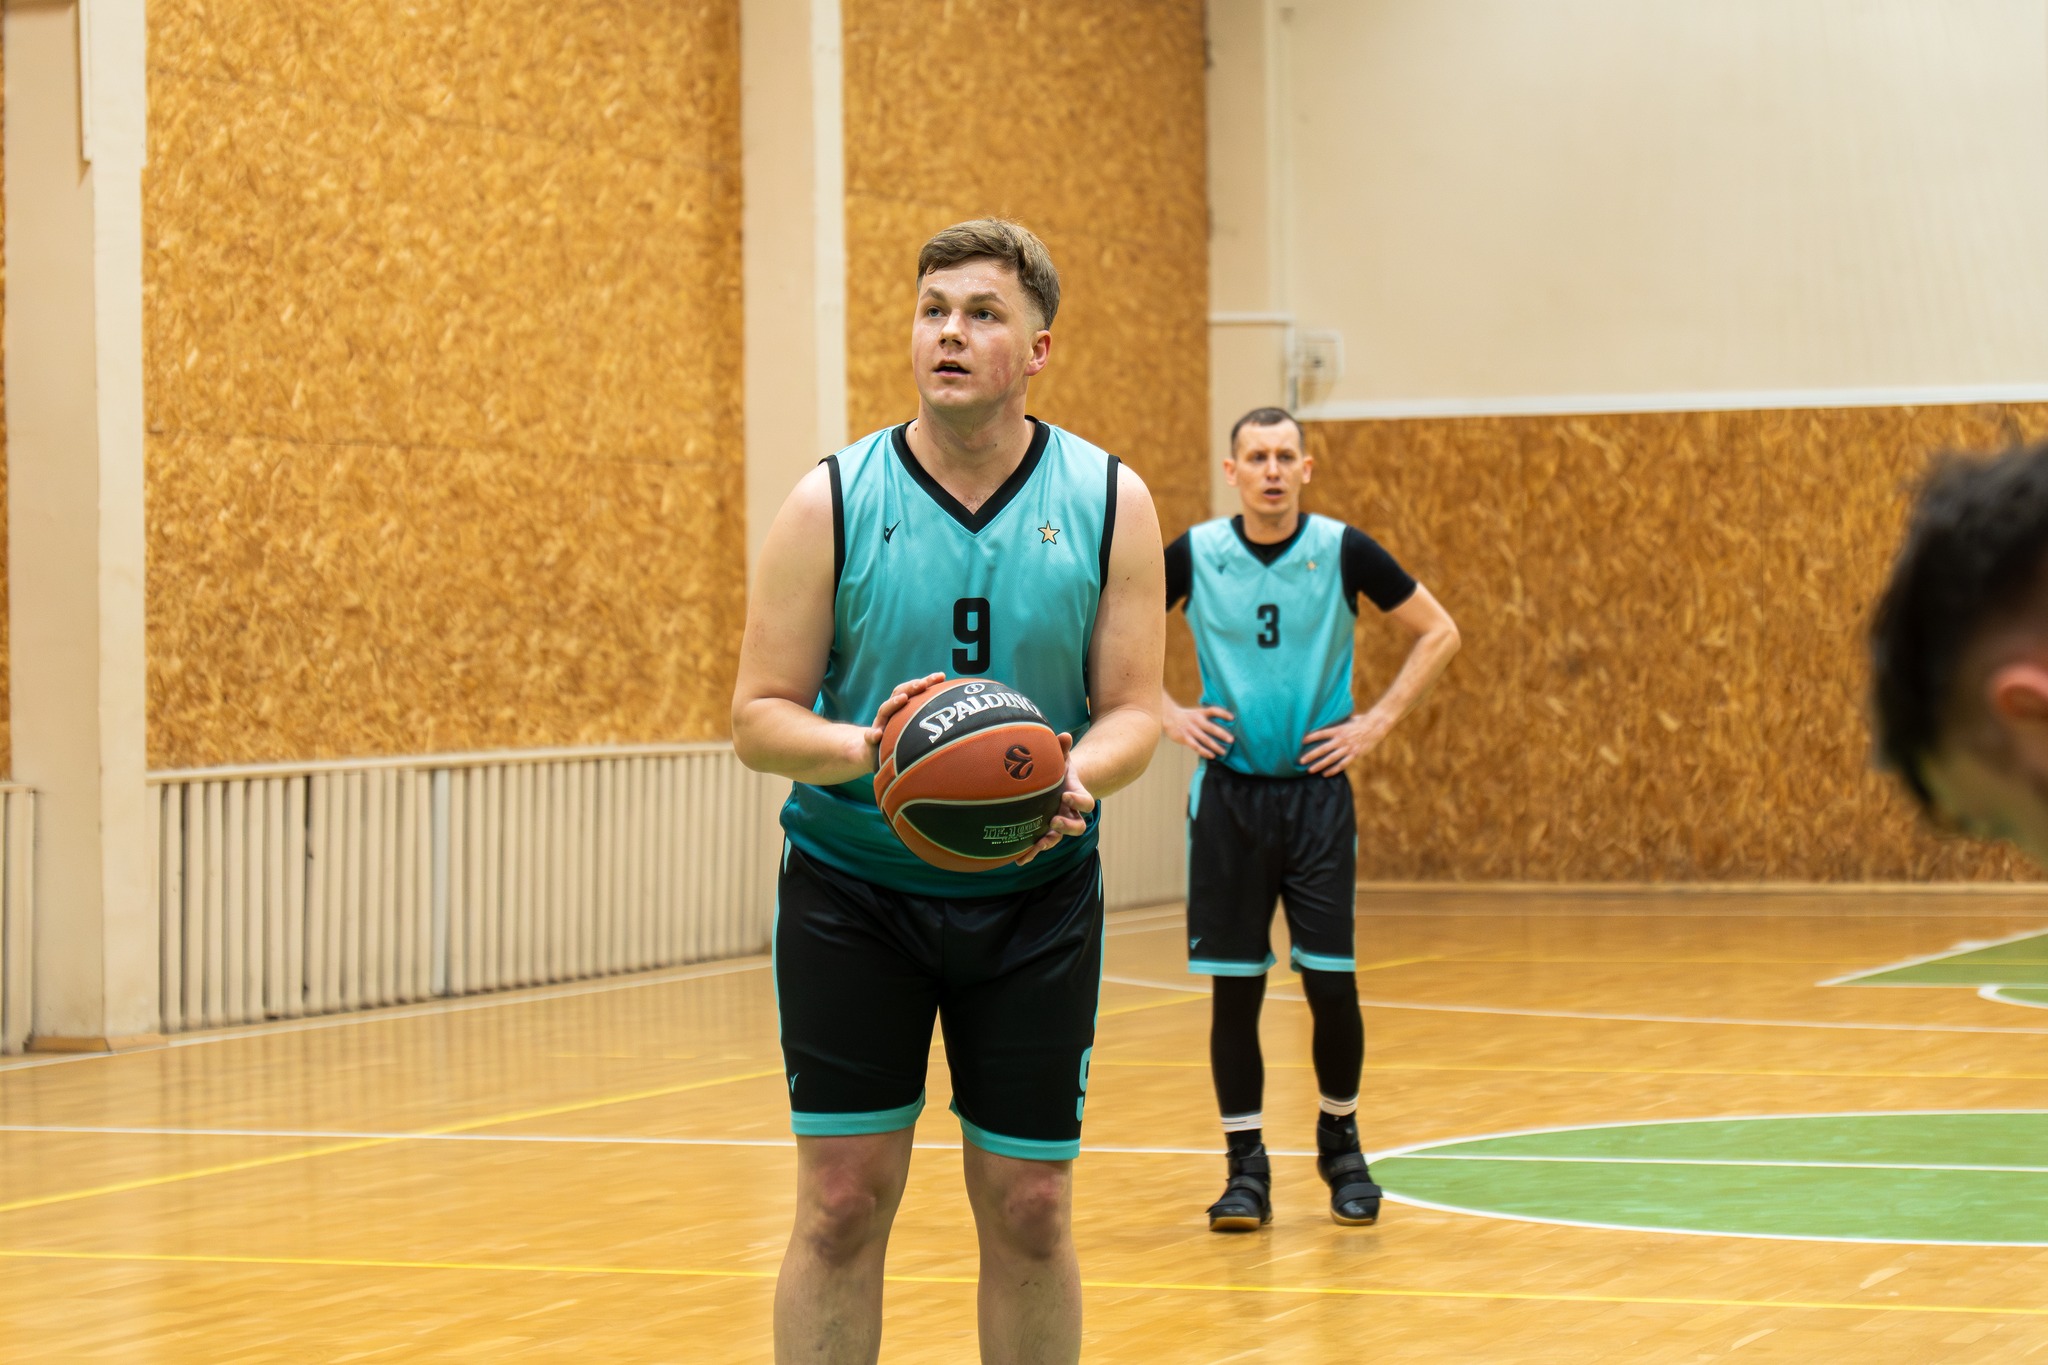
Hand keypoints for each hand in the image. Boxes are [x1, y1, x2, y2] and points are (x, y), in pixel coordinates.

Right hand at [862, 673, 945, 772]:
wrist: (872, 753)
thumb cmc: (900, 738)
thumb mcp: (914, 728)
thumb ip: (930, 719)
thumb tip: (959, 714)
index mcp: (902, 707)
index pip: (914, 689)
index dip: (927, 681)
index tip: (941, 676)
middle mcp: (890, 713)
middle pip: (899, 695)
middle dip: (911, 687)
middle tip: (922, 684)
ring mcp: (880, 724)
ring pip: (884, 711)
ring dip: (893, 703)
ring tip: (902, 698)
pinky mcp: (871, 740)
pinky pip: (870, 737)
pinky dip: (873, 734)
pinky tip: (878, 735)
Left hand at [1016, 734, 1093, 864]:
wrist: (1055, 784)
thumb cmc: (1058, 769)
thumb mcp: (1061, 758)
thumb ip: (1062, 748)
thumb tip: (1063, 735)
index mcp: (1077, 796)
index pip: (1086, 803)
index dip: (1078, 801)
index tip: (1066, 796)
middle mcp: (1070, 814)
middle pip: (1078, 827)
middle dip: (1067, 827)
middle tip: (1054, 821)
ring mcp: (1058, 826)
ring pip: (1058, 839)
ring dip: (1048, 842)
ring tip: (1037, 844)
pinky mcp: (1043, 832)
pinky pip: (1039, 845)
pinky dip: (1030, 853)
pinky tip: (1018, 859)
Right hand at [1162, 698, 1234, 757]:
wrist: (1168, 717)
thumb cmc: (1186, 717)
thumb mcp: (1196, 713)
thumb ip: (1207, 718)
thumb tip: (1224, 726)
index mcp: (1200, 713)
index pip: (1214, 710)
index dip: (1223, 714)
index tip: (1233, 718)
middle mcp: (1196, 721)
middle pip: (1211, 727)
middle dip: (1222, 734)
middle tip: (1232, 740)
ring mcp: (1191, 730)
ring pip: (1205, 739)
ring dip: (1215, 746)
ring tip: (1224, 752)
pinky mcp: (1185, 738)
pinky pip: (1196, 746)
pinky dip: (1204, 752)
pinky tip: (1211, 756)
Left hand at [1300, 712, 1392, 775]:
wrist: (1376, 726)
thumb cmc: (1360, 721)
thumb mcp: (1347, 720)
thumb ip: (1337, 724)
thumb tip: (1328, 720)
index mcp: (1338, 729)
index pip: (1321, 733)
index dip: (1311, 737)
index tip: (1301, 741)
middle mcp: (1341, 740)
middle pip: (1323, 749)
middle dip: (1311, 755)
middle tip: (1301, 761)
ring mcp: (1348, 748)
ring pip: (1331, 759)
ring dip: (1319, 765)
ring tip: (1310, 770)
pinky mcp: (1354, 755)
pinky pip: (1342, 764)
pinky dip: (1333, 770)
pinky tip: (1325, 774)